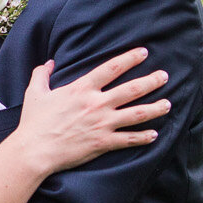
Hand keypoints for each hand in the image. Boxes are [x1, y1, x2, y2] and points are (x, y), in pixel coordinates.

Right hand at [15, 47, 170, 174]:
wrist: (35, 150)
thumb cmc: (34, 122)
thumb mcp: (35, 93)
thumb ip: (42, 74)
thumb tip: (49, 63)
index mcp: (82, 89)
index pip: (111, 68)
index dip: (130, 58)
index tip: (144, 52)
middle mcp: (97, 104)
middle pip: (131, 89)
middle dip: (151, 81)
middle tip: (165, 76)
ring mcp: (102, 124)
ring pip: (137, 114)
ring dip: (155, 108)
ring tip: (168, 104)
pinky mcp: (103, 142)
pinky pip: (129, 139)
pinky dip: (144, 137)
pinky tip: (155, 134)